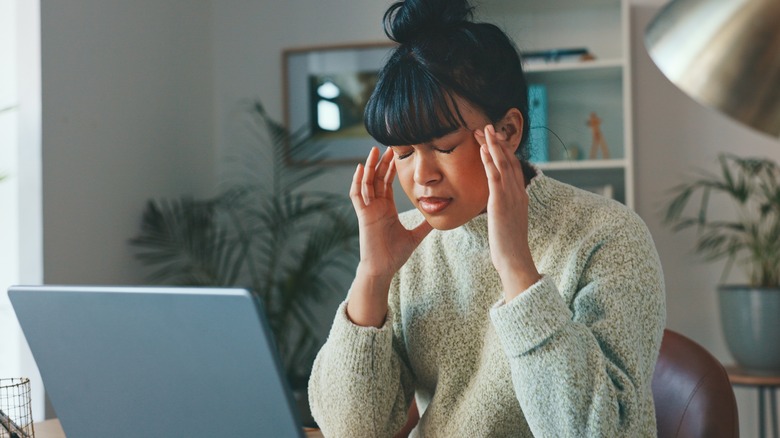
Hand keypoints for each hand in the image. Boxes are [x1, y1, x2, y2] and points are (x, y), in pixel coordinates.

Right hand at [350, 146, 432, 277]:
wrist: (383, 269)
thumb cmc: (395, 254)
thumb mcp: (415, 236)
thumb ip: (425, 225)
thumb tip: (440, 218)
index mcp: (386, 208)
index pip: (387, 182)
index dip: (391, 167)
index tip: (397, 153)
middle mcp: (375, 206)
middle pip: (377, 178)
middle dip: (382, 161)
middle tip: (389, 144)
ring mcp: (368, 210)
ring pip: (366, 182)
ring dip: (369, 166)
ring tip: (374, 150)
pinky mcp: (362, 215)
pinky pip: (357, 195)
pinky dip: (357, 181)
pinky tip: (360, 168)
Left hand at [476, 125, 540, 299]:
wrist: (514, 260)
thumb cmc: (508, 246)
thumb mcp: (508, 222)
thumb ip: (506, 209)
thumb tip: (499, 205)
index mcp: (520, 197)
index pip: (514, 168)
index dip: (505, 152)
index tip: (495, 139)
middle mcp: (518, 192)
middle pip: (509, 161)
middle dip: (498, 142)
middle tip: (487, 127)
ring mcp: (511, 196)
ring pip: (503, 164)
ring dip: (493, 145)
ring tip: (485, 129)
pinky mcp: (501, 202)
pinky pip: (495, 176)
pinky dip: (489, 160)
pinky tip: (483, 149)